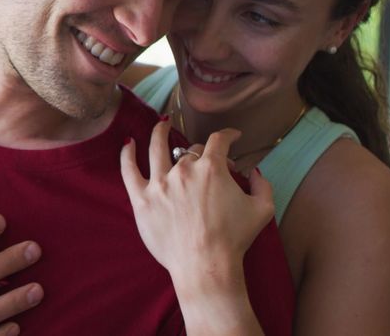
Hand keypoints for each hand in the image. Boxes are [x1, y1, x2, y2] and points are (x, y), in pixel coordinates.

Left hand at [119, 122, 273, 287]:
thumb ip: (262, 185)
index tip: (232, 137)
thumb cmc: (234, 239)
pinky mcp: (142, 199)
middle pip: (192, 151)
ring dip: (160, 133)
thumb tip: (255, 171)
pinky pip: (129, 170)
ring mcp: (159, 183)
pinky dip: (127, 154)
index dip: (228, 135)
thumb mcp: (262, 210)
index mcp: (212, 169)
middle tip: (212, 167)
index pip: (219, 141)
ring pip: (157, 148)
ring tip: (162, 125)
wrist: (205, 265)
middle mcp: (183, 170)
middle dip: (205, 155)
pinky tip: (128, 143)